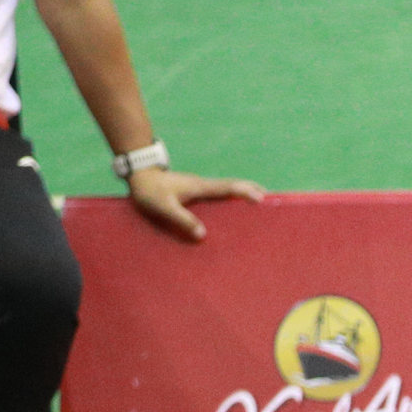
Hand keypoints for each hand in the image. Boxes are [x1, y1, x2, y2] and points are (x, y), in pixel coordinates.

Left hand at [127, 166, 265, 241]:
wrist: (139, 175)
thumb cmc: (149, 191)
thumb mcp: (163, 207)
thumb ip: (182, 219)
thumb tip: (203, 235)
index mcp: (200, 187)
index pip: (228, 188)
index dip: (245, 192)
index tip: (262, 198)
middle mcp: (204, 185)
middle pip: (233, 185)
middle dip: (252, 190)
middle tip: (272, 199)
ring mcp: (201, 187)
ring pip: (228, 188)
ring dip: (244, 192)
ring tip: (260, 202)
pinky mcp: (197, 191)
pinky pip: (220, 193)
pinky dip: (233, 196)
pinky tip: (235, 206)